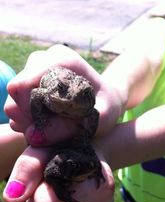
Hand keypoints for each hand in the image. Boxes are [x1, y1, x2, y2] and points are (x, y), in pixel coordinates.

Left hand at [3, 145, 113, 201]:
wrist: (93, 146)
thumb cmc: (67, 145)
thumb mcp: (46, 147)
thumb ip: (29, 167)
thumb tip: (12, 197)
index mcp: (97, 182)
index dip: (35, 189)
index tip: (45, 170)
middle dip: (35, 201)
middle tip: (46, 179)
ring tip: (55, 184)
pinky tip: (62, 193)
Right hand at [5, 44, 122, 145]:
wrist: (108, 98)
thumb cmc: (107, 108)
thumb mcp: (98, 119)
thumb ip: (67, 127)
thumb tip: (32, 137)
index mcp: (63, 61)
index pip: (22, 85)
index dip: (28, 112)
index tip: (44, 127)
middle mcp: (46, 59)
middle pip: (16, 91)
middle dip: (28, 116)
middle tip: (49, 129)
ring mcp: (38, 67)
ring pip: (14, 98)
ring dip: (28, 118)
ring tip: (51, 126)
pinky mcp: (34, 78)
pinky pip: (18, 100)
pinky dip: (28, 116)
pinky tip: (47, 121)